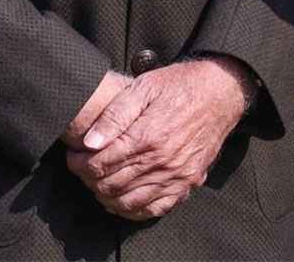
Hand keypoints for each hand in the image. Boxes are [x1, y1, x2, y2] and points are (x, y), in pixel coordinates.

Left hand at [65, 57, 252, 220]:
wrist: (221, 91)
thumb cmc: (180, 84)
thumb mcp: (144, 87)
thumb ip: (114, 114)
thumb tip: (89, 141)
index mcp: (148, 136)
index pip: (101, 163)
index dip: (79, 162)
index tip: (73, 154)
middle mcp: (163, 160)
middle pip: (111, 184)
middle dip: (88, 178)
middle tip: (81, 166)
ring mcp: (177, 175)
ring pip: (129, 200)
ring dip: (105, 195)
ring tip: (97, 180)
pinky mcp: (188, 182)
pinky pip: (155, 208)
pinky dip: (132, 209)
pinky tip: (120, 200)